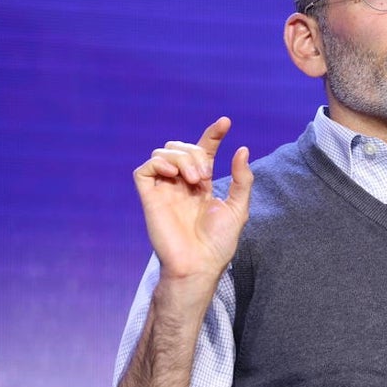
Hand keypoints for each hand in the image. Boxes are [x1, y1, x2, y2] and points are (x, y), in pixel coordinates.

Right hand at [133, 117, 252, 281]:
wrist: (200, 264)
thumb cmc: (219, 242)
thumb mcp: (238, 207)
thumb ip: (241, 179)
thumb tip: (242, 149)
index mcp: (201, 185)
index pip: (204, 150)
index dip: (213, 134)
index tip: (226, 122)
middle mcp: (181, 184)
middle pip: (181, 147)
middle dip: (196, 152)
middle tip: (205, 176)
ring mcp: (164, 190)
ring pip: (163, 153)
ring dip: (182, 158)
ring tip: (194, 180)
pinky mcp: (149, 198)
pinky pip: (145, 169)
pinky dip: (159, 164)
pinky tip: (175, 176)